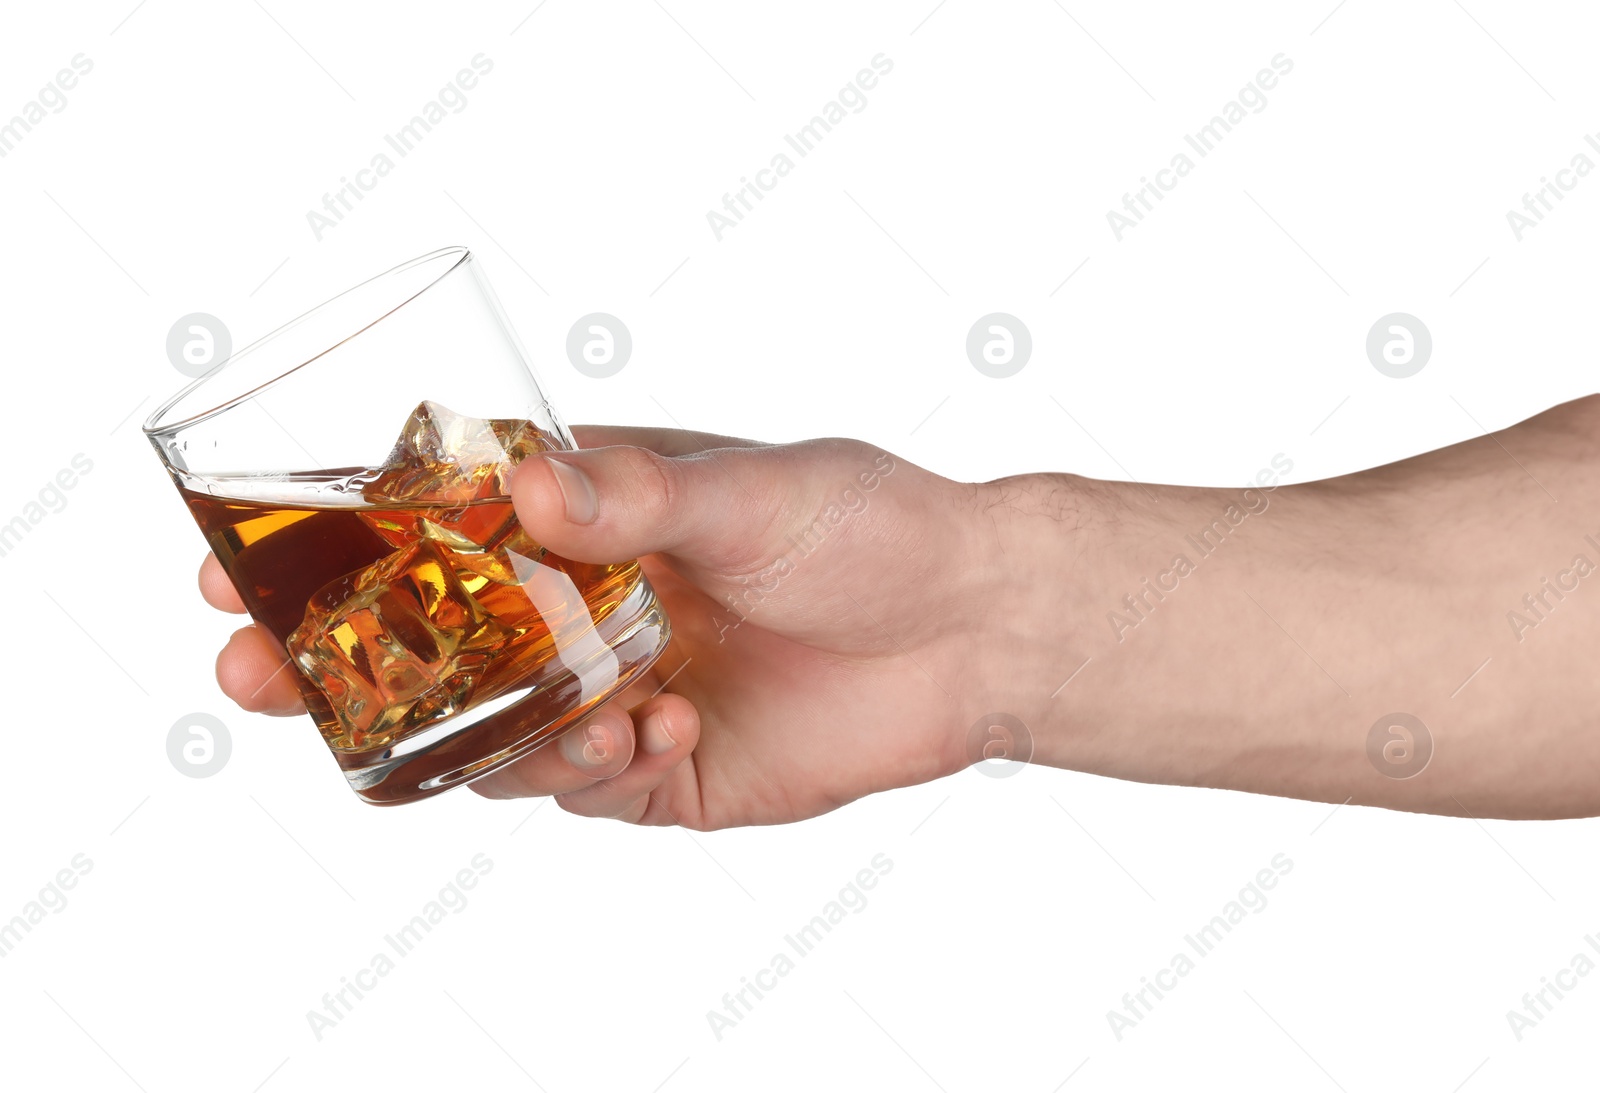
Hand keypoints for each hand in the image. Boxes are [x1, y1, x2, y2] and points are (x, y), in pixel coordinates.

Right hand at [203, 426, 992, 827]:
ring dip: (492, 737)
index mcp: (575, 520)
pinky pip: (582, 789)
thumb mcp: (752, 489)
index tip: (225, 561)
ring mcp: (607, 694)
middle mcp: (572, 610)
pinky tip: (662, 735)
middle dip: (329, 667)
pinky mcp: (659, 772)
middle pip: (414, 650)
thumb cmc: (866, 524)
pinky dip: (595, 771)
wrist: (972, 625)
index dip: (319, 549)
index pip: (417, 533)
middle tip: (260, 675)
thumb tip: (525, 485)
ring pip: (486, 737)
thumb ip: (638, 494)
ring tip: (585, 721)